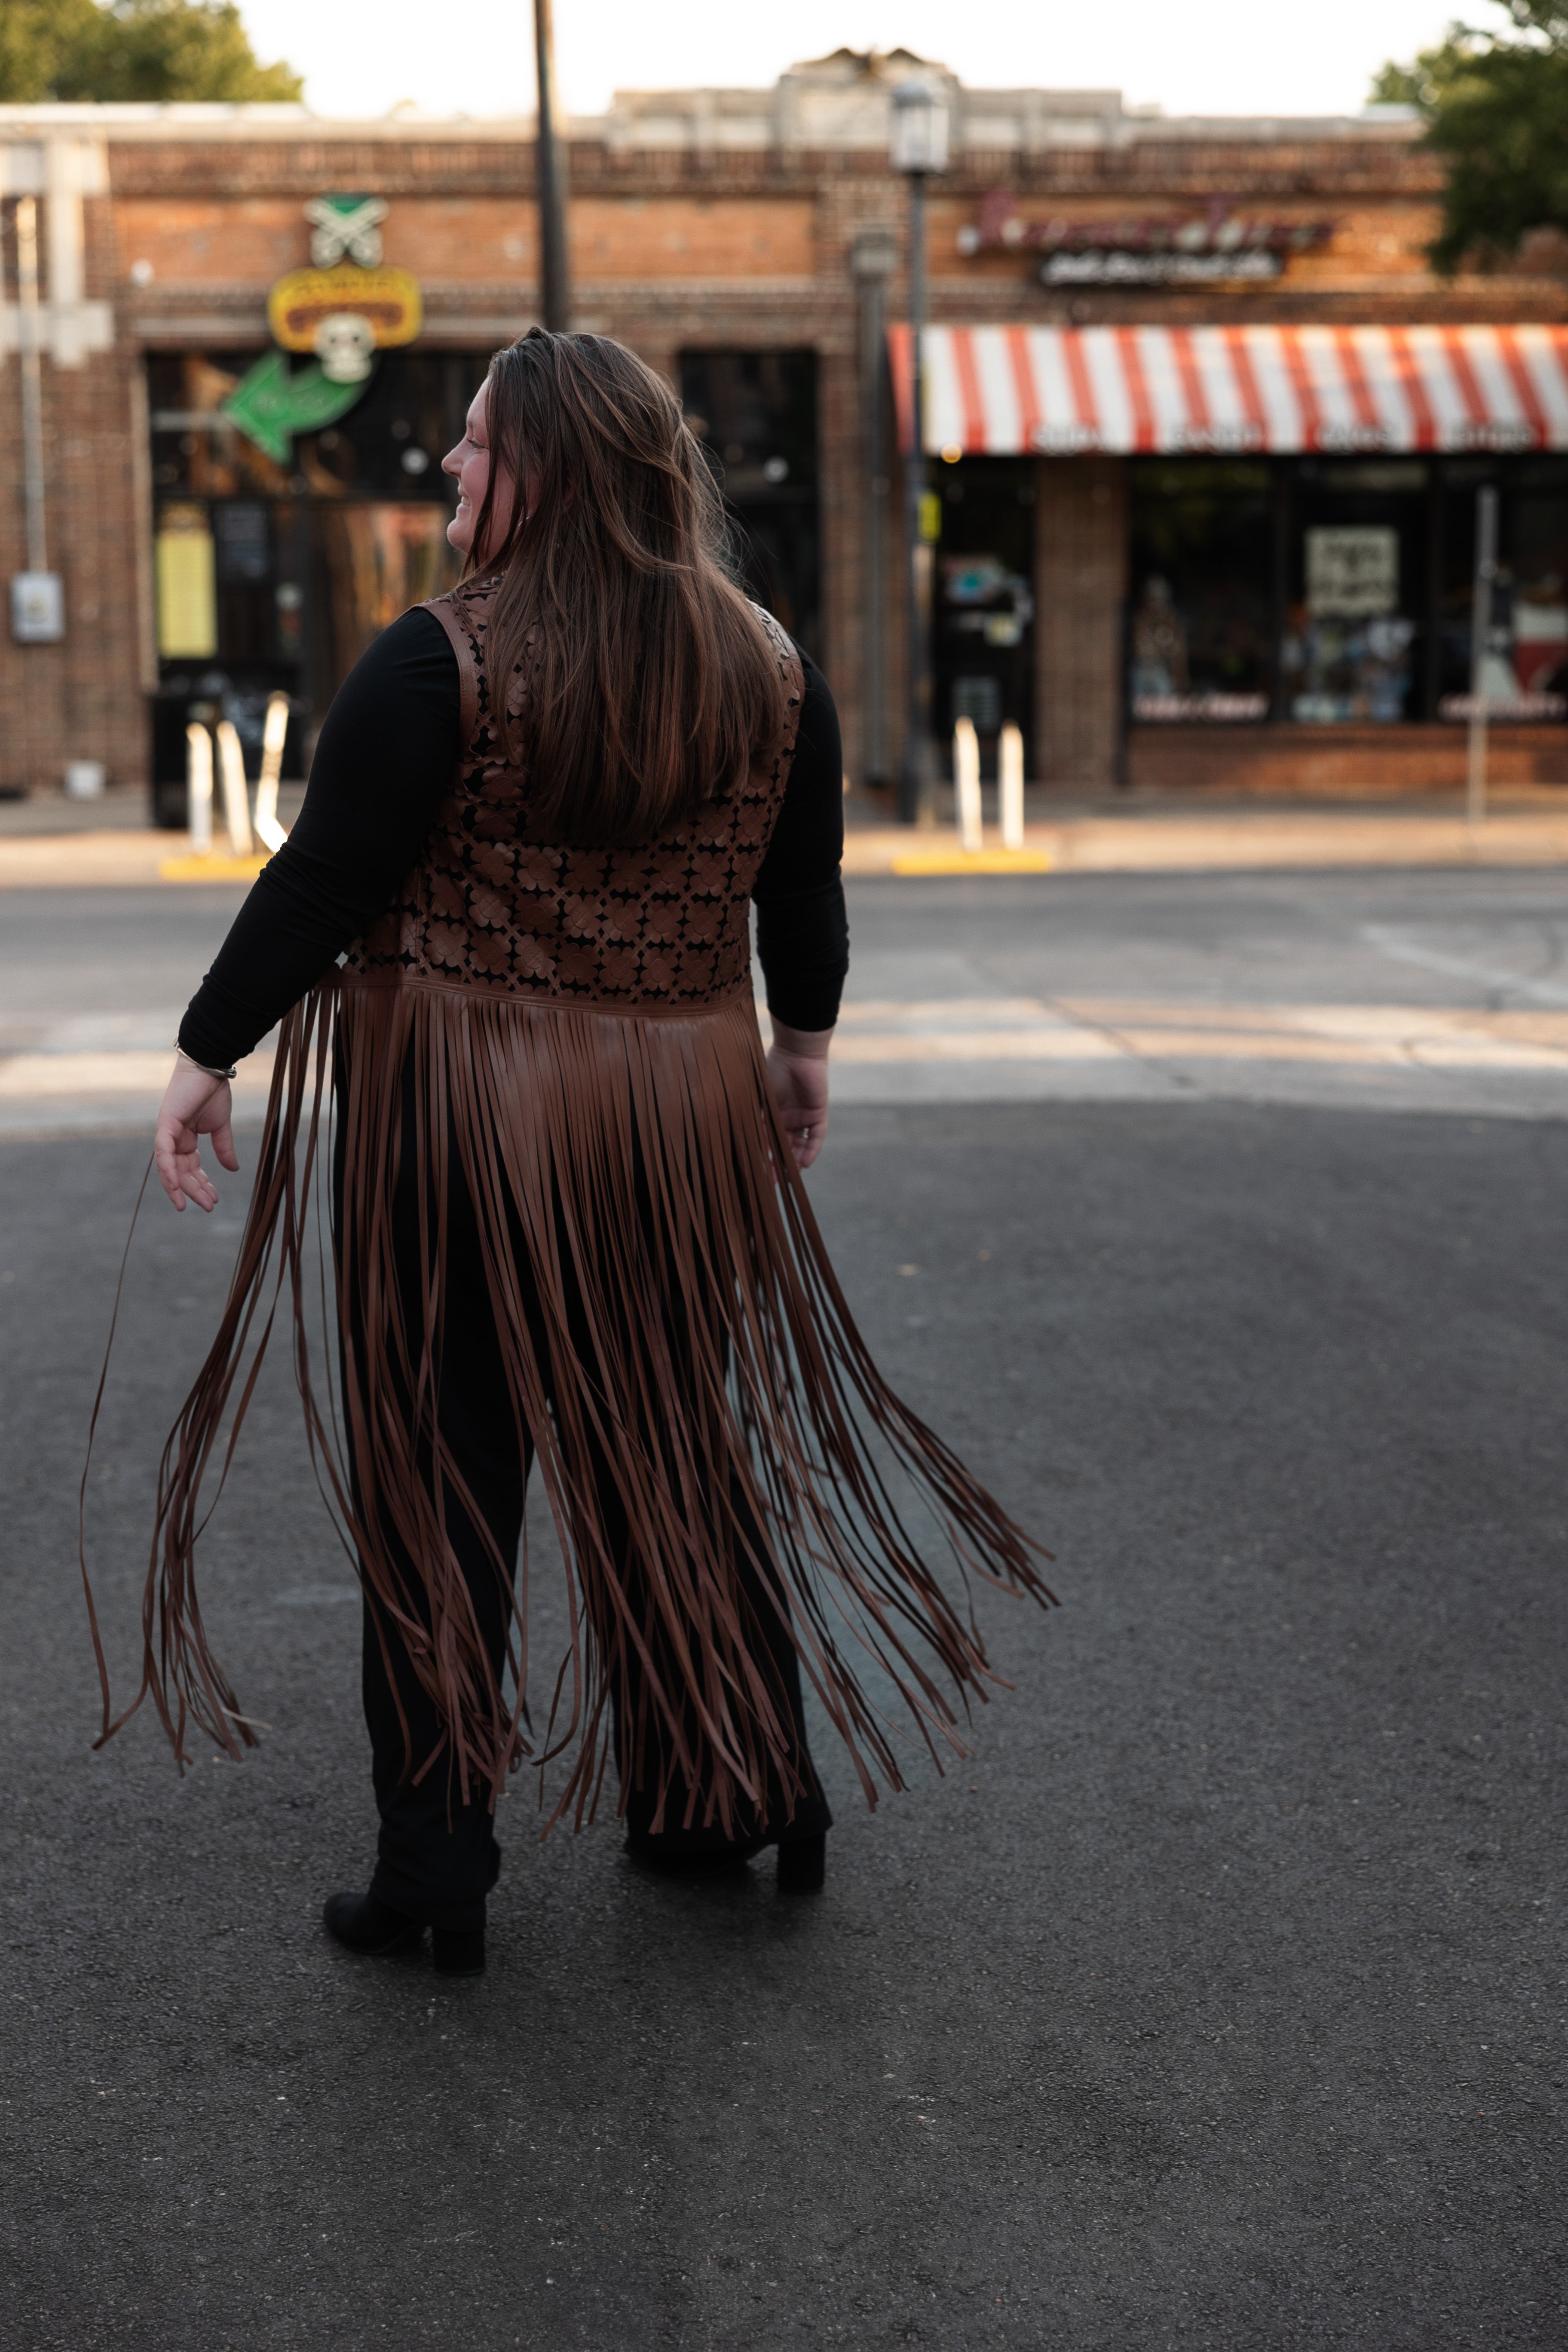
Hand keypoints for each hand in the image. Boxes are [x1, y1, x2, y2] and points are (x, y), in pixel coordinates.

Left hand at [154, 1057, 239, 1212]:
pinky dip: (168, 1170)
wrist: (210, 1067)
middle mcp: (173, 1138)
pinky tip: (175, 1186)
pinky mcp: (166, 1124)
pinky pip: (163, 1152)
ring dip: (179, 1187)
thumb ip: (223, 1148)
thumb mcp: (221, 1126)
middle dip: (193, 1190)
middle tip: (207, 1207)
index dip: (201, 1185)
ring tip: (189, 1204)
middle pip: (179, 1172)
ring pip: (169, 1167)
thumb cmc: (213, 1091)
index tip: (213, 1200)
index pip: (190, 1168)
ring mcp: (167, 1132)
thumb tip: (233, 1169)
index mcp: (185, 1139)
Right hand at [765, 1018, 832, 1170]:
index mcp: (772, 1114)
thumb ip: (756, 1119)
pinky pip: (816, 1137)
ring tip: (787, 1178)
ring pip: (800, 1145)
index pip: (768, 1140)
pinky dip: (811, 1151)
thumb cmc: (773, 1069)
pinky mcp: (818, 1114)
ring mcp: (804, 1117)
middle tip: (771, 1182)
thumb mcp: (760, 1098)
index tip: (756, 1173)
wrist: (796, 1051)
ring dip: (794, 1162)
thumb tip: (745, 1143)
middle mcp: (788, 1118)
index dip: (763, 1157)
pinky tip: (804, 1164)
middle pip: (784, 1147)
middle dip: (779, 1165)